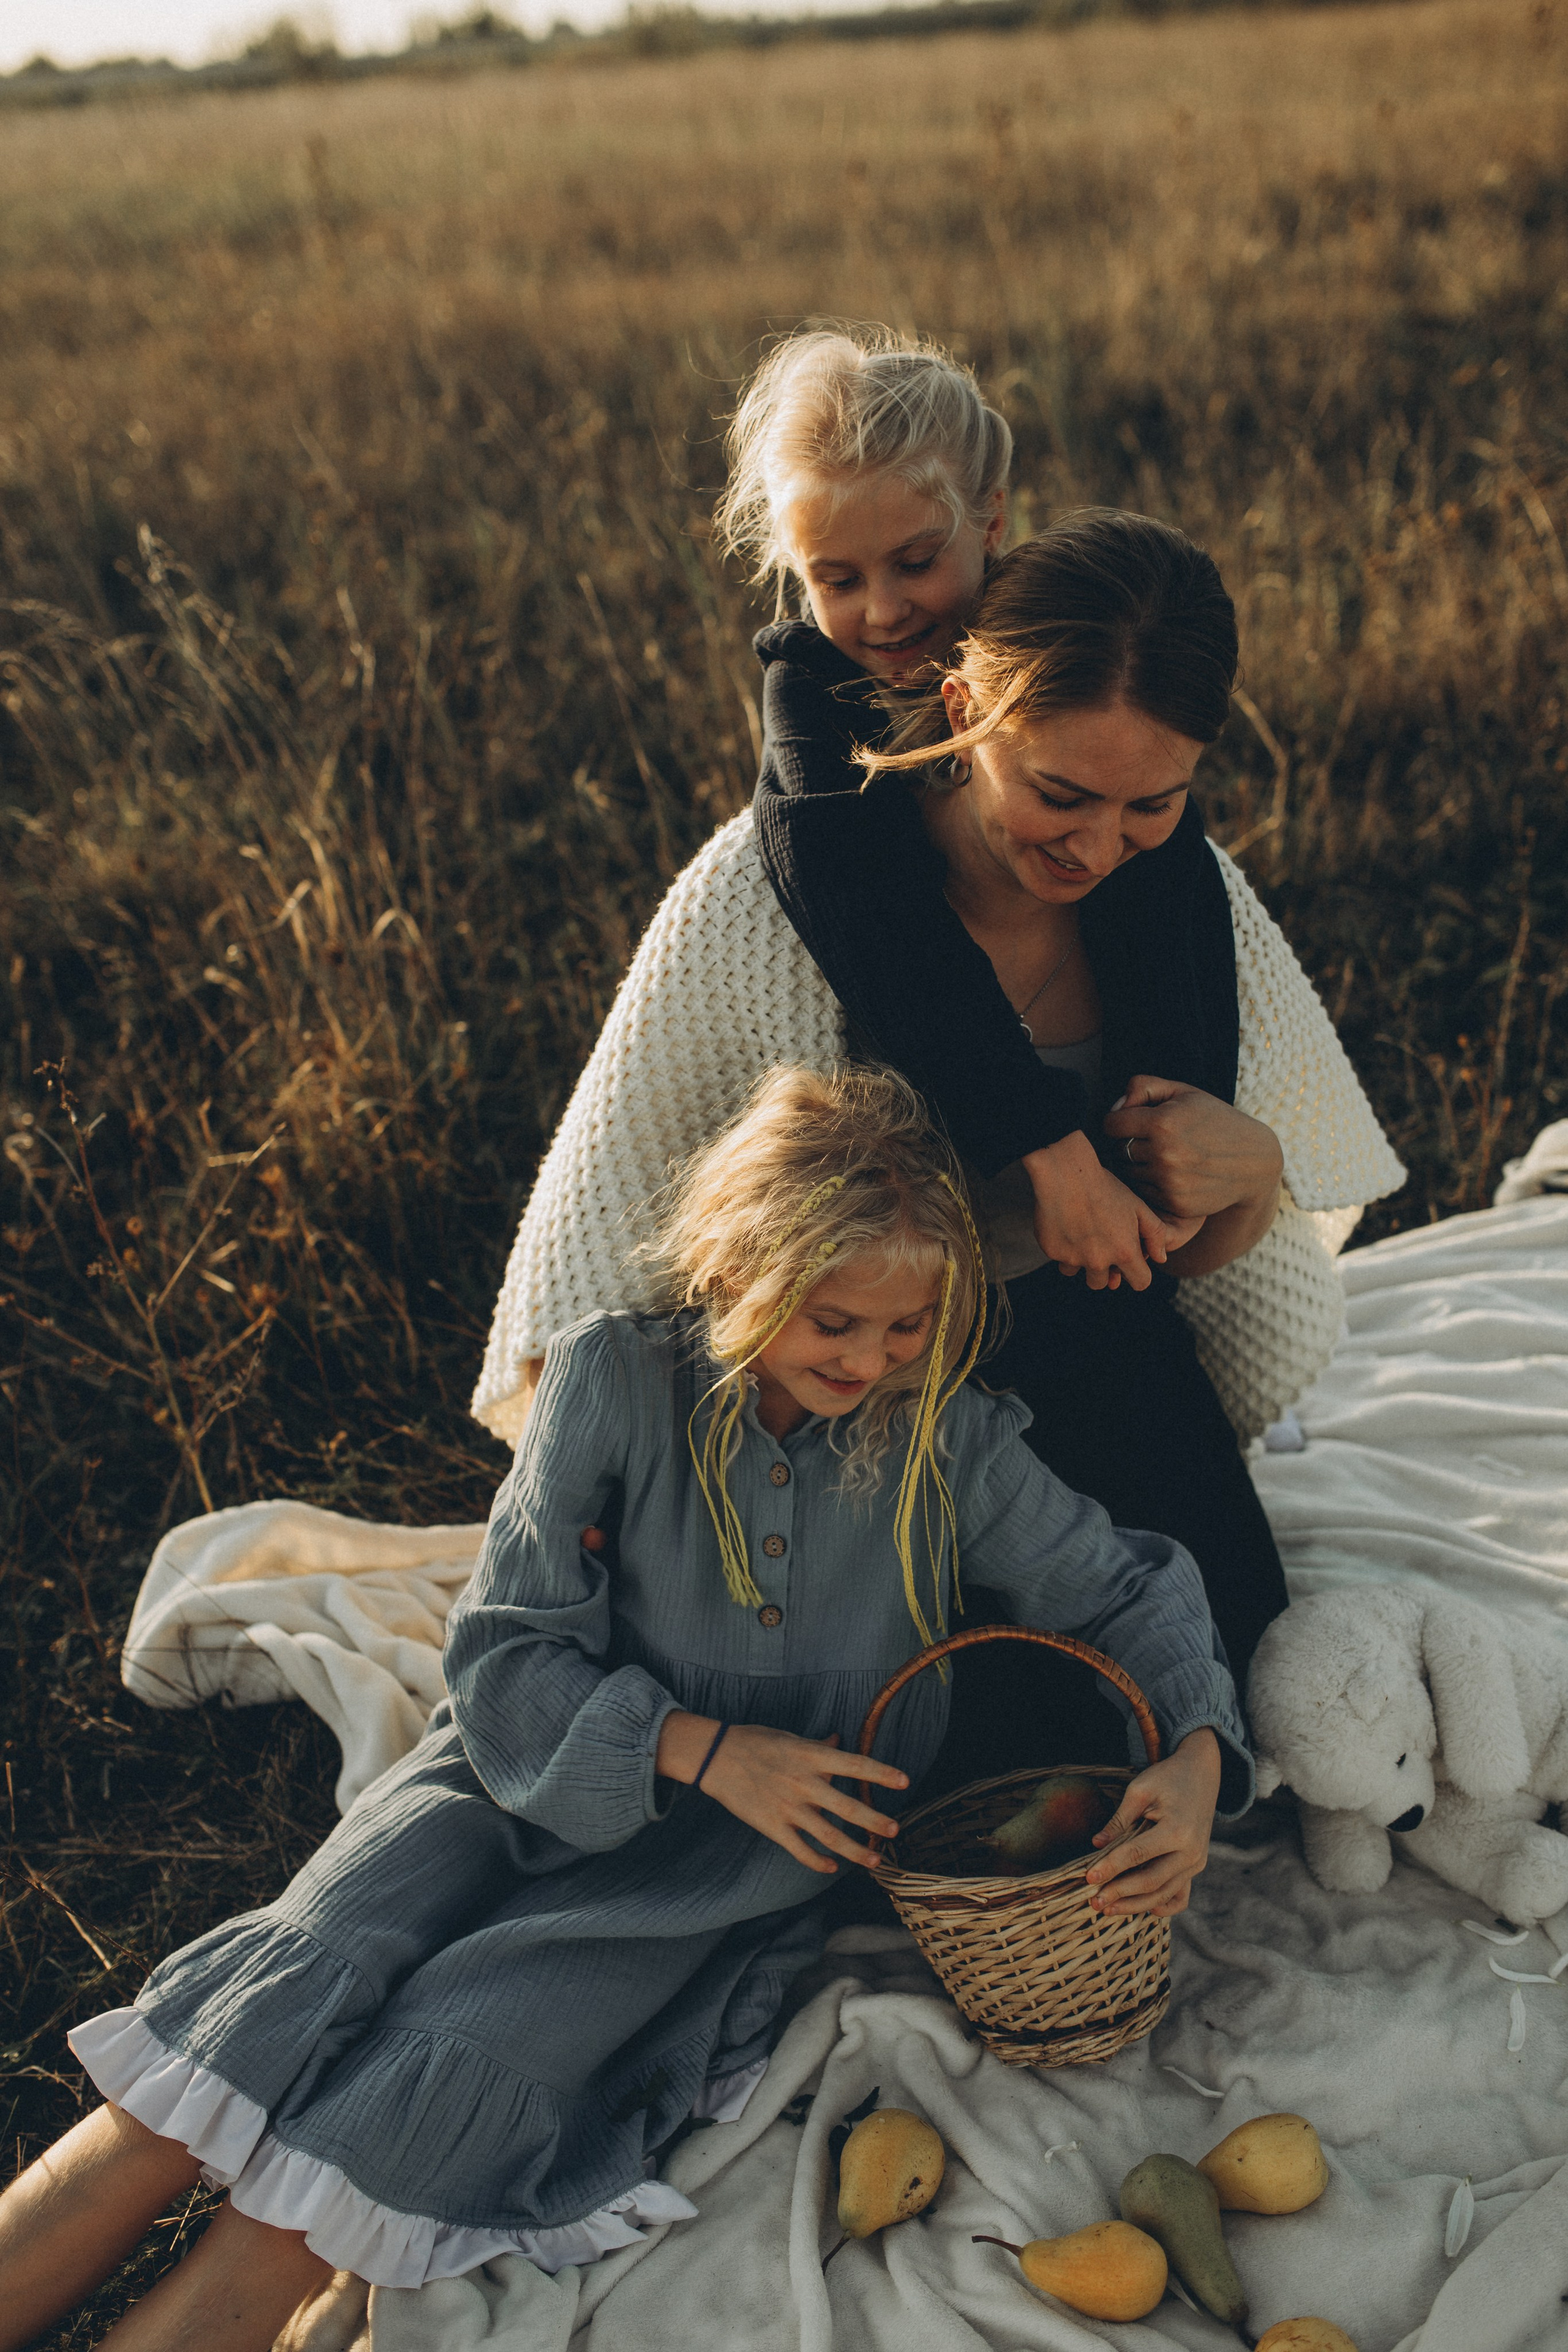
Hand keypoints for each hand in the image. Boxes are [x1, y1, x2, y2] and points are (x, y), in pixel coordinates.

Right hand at [655, 1716, 907, 1874]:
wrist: (716, 1757)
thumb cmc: (756, 1741)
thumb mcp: (790, 1738)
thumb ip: (818, 1747)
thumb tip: (838, 1740)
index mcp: (811, 1757)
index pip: (854, 1764)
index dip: (880, 1773)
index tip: (904, 1780)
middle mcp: (804, 1783)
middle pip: (847, 1807)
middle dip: (874, 1821)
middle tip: (894, 1830)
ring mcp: (789, 1807)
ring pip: (829, 1836)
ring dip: (854, 1851)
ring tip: (874, 1860)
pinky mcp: (772, 1826)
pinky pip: (800, 1850)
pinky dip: (817, 1861)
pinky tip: (831, 1867)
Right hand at [1021, 1129, 1185, 1291]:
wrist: (1065, 1173)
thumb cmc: (1105, 1187)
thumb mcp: (1138, 1207)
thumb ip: (1155, 1234)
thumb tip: (1162, 1259)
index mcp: (1125, 1252)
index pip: (1140, 1283)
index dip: (1138, 1275)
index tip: (1131, 1264)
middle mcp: (1099, 1261)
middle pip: (1103, 1284)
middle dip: (1104, 1271)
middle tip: (1100, 1245)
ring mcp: (1073, 1258)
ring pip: (1078, 1273)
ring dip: (1081, 1262)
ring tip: (1081, 1235)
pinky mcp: (1052, 1252)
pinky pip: (1060, 1259)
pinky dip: (1063, 1249)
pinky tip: (1066, 1226)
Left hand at [1082, 1729, 1221, 1917]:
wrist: (1202, 1773)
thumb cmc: (1168, 1778)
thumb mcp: (1140, 1790)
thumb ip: (1119, 1820)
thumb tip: (1096, 1845)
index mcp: (1177, 1830)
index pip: (1136, 1855)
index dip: (1111, 1867)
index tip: (1088, 1877)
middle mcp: (1191, 1852)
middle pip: (1151, 1882)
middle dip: (1120, 1894)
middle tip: (1094, 1901)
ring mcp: (1197, 1862)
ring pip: (1164, 1893)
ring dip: (1136, 1905)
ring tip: (1109, 1910)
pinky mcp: (1197, 1865)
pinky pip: (1182, 1894)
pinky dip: (1165, 1906)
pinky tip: (1145, 1910)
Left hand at [1102, 1078, 1282, 1224]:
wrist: (1254, 1163)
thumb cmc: (1215, 1120)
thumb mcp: (1184, 1092)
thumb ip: (1144, 1087)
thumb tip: (1115, 1108)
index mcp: (1162, 1122)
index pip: (1111, 1124)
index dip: (1118, 1120)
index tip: (1131, 1121)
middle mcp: (1164, 1154)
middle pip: (1117, 1150)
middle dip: (1127, 1143)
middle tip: (1150, 1139)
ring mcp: (1169, 1182)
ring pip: (1128, 1174)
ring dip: (1137, 1165)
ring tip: (1163, 1155)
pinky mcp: (1175, 1204)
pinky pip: (1144, 1193)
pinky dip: (1152, 1185)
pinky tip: (1172, 1174)